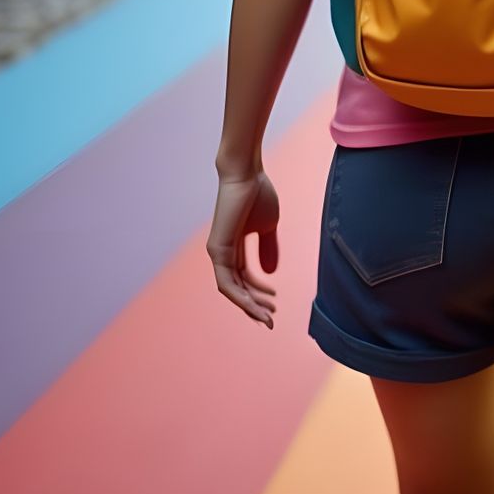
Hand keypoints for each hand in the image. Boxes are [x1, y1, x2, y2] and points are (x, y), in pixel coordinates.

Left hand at [207, 171, 280, 327]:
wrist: (248, 174)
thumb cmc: (258, 194)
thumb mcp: (269, 226)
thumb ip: (268, 248)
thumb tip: (271, 272)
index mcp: (235, 247)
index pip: (244, 278)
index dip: (258, 293)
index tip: (275, 303)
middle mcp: (223, 253)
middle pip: (238, 288)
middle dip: (254, 304)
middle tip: (270, 318)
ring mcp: (218, 253)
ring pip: (232, 290)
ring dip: (249, 305)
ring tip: (266, 316)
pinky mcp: (218, 250)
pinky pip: (227, 282)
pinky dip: (240, 296)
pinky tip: (254, 305)